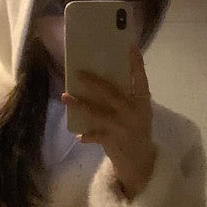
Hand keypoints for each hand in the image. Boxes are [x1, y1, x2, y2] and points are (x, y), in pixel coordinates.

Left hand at [61, 45, 156, 198]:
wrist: (140, 159)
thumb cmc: (137, 128)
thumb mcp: (139, 111)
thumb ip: (128, 96)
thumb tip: (102, 77)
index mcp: (142, 102)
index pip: (141, 79)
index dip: (136, 64)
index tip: (130, 47)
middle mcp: (133, 112)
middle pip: (111, 93)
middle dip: (94, 82)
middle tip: (78, 73)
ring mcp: (122, 127)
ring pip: (96, 113)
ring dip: (79, 104)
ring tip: (65, 96)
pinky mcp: (112, 140)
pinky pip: (95, 135)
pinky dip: (86, 135)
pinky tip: (78, 135)